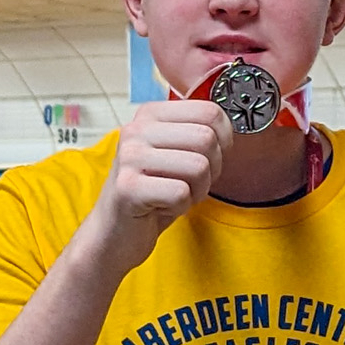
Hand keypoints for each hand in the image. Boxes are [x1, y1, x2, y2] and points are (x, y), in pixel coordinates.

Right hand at [88, 100, 232, 270]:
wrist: (114, 232)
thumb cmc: (151, 193)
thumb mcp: (174, 153)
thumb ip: (197, 133)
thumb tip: (230, 128)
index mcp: (150, 114)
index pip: (210, 112)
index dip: (224, 140)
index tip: (209, 157)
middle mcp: (137, 129)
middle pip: (207, 138)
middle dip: (211, 169)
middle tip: (190, 184)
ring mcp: (129, 157)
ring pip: (199, 166)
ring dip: (197, 191)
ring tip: (175, 196)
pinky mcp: (128, 188)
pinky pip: (181, 193)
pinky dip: (180, 207)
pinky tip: (160, 207)